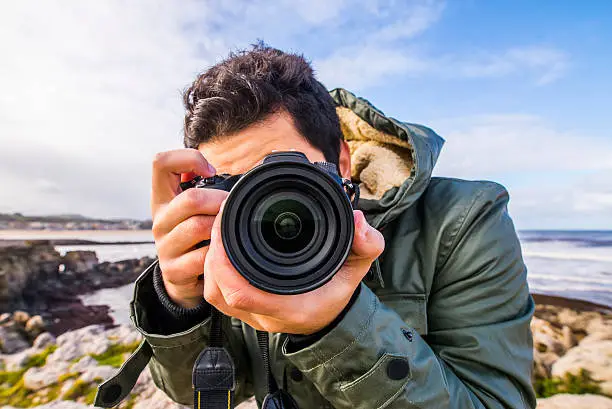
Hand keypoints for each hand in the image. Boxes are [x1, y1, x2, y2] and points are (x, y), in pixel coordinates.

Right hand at [150, 149, 228, 308]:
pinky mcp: (173, 270)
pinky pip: (203, 257)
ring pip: (198, 227)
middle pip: (190, 199)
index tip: (210, 171)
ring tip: (229, 230)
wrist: (181, 277)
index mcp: (163, 198)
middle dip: (220, 201)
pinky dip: (219, 254)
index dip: (188, 159)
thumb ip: (204, 187)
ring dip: (221, 227)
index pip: (161, 163)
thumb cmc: (193, 236)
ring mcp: (164, 246)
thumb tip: (234, 172)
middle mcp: (159, 219)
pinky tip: (224, 253)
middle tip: (232, 208)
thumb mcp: (192, 210)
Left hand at [204, 200, 384, 334]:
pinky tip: (220, 247)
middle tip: (220, 218)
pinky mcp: (245, 310)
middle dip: (213, 252)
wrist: (331, 316)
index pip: (242, 293)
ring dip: (210, 261)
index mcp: (291, 307)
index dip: (225, 260)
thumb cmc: (338, 292)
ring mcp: (252, 315)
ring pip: (214, 293)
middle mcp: (266, 315)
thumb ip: (367, 244)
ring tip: (218, 230)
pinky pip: (218, 293)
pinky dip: (214, 270)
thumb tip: (358, 221)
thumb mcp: (359, 266)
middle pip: (220, 290)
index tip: (227, 224)